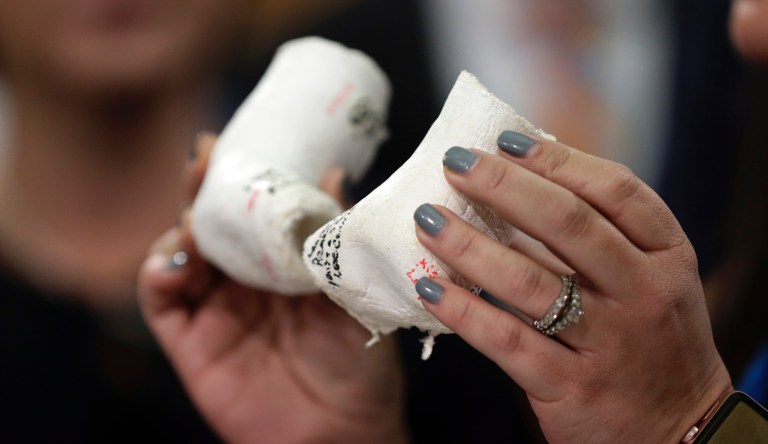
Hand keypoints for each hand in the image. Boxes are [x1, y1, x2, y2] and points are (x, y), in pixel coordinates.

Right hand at [138, 134, 404, 443]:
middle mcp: (245, 283)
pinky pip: (159, 299)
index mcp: (282, 268)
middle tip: (206, 155)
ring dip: (182, 222)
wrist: (345, 433)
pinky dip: (159, 270)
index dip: (242, 180)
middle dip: (204, 187)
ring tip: (197, 207)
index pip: (253, 215)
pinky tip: (178, 257)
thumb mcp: (353, 292)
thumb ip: (336, 236)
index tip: (239, 144)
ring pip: (180, 251)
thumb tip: (333, 173)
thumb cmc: (358, 367)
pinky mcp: (191, 341)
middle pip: (212, 225)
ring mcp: (214, 309)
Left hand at [414, 133, 732, 442]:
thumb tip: (517, 185)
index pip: (616, 191)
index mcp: (666, 255)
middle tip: (454, 164)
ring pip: (529, 281)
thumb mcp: (650, 280)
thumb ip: (599, 238)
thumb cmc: (652, 341)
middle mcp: (643, 293)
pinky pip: (507, 340)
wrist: (678, 433)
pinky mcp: (571, 388)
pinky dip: (463, 310)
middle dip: (503, 187)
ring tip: (428, 220)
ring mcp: (609, 343)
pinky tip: (429, 287)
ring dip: (470, 245)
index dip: (558, 159)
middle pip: (568, 224)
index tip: (506, 141)